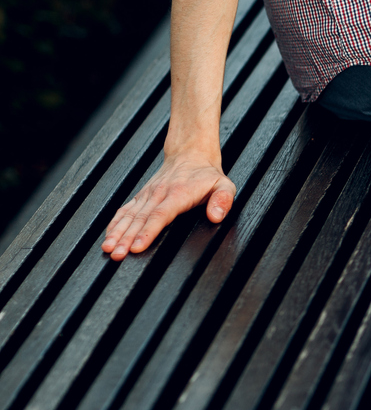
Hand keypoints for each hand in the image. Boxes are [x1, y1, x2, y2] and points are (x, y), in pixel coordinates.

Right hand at [101, 153, 235, 260]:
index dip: (147, 232)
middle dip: (126, 238)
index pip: (160, 215)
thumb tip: (215, 216)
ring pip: (129, 215)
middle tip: (116, 254)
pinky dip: (115, 223)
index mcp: (178, 194)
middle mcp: (158, 194)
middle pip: (140, 219)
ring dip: (117, 233)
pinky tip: (108, 236)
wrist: (190, 155)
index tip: (137, 247)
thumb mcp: (224, 185)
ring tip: (107, 248)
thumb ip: (223, 200)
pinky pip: (125, 210)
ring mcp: (148, 195)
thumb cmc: (207, 175)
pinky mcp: (141, 196)